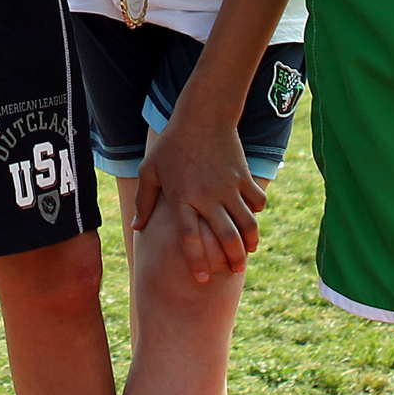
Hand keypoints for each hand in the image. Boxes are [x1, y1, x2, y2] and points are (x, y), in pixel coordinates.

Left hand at [136, 116, 267, 280]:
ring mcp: (228, 187)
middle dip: (234, 258)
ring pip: (247, 223)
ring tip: (249, 249)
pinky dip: (257, 210)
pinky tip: (252, 214)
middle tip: (236, 269)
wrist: (203, 115)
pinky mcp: (243, 177)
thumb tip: (136, 228)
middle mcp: (207, 196)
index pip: (190, 238)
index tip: (202, 279)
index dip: (196, 261)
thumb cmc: (172, 144)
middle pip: (225, 237)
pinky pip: (257, 201)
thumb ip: (144, 201)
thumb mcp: (151, 170)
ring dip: (251, 240)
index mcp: (181, 198)